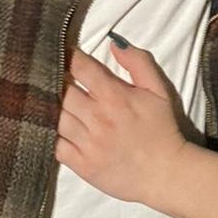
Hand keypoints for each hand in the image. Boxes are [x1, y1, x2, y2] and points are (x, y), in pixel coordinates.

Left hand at [55, 42, 190, 207]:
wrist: (166, 173)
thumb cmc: (162, 129)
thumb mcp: (159, 90)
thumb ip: (138, 62)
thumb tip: (114, 43)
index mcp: (115, 96)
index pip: (81, 68)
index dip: (69, 57)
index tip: (63, 53)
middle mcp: (97, 118)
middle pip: (62, 91)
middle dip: (57, 81)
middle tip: (55, 78)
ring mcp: (88, 143)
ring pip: (56, 117)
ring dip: (53, 107)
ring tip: (52, 102)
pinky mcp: (82, 165)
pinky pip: (56, 146)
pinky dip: (53, 136)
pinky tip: (57, 129)